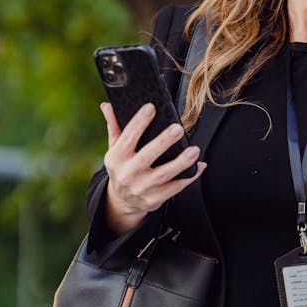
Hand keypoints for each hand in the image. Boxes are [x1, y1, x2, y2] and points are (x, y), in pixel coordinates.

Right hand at [101, 101, 205, 235]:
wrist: (122, 201)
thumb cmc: (122, 167)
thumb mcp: (114, 148)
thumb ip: (114, 127)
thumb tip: (107, 105)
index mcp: (116, 158)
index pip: (127, 137)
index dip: (139, 122)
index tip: (151, 107)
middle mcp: (127, 174)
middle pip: (147, 156)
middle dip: (163, 142)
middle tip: (178, 128)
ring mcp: (141, 188)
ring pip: (164, 174)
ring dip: (181, 162)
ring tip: (194, 150)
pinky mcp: (154, 199)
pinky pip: (175, 188)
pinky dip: (189, 177)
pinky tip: (199, 165)